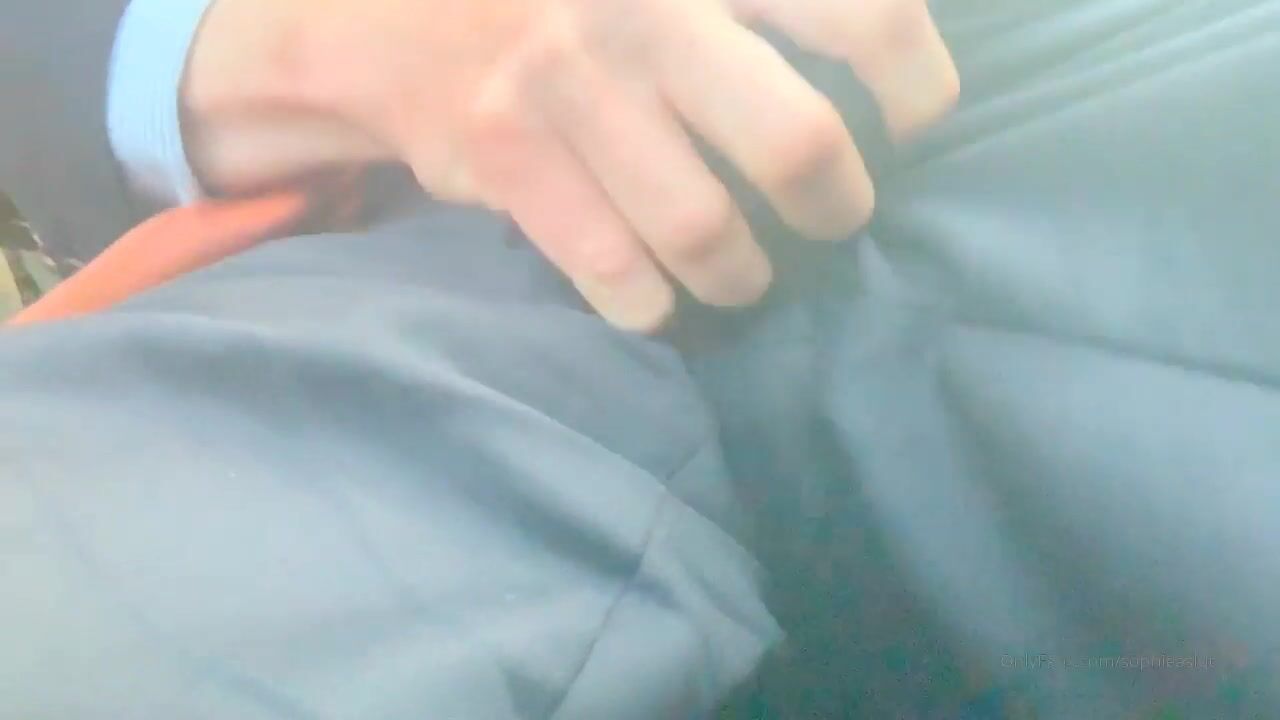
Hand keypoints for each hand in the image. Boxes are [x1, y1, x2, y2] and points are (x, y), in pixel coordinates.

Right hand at [184, 0, 958, 329]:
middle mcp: (640, 8)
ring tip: (747, 275)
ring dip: (742, 274)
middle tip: (838, 216)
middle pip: (795, 147)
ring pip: (705, 229)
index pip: (860, 12)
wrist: (386, 4)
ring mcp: (568, 87)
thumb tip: (888, 35)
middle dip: (837, 206)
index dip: (916, 80)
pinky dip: (651, 304)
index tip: (917, 118)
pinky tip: (661, 300)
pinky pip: (614, 271)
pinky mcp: (509, 160)